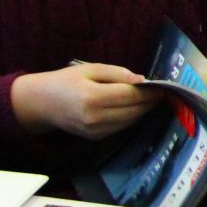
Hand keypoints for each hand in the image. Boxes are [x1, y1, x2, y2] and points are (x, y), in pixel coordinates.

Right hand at [10, 64, 158, 138]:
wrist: (41, 103)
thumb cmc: (66, 80)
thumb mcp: (90, 69)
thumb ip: (117, 73)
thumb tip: (142, 80)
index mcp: (92, 97)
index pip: (131, 96)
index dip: (150, 92)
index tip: (164, 87)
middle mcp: (94, 117)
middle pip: (134, 111)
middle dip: (150, 102)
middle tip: (163, 93)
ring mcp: (95, 130)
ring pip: (130, 121)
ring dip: (143, 111)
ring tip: (151, 99)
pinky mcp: (95, 137)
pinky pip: (121, 127)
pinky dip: (131, 117)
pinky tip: (135, 107)